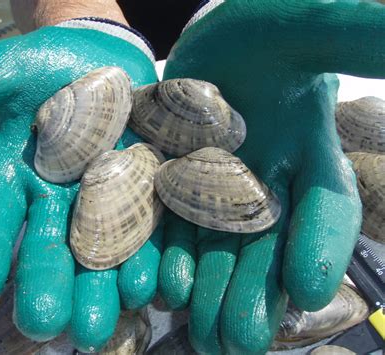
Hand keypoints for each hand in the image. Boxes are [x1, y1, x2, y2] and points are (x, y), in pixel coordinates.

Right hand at [0, 17, 161, 351]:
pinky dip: (151, 259)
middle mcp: (61, 203)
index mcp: (18, 182)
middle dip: (47, 286)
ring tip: (100, 322)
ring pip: (103, 252)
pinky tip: (150, 284)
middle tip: (46, 325)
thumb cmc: (48, 67)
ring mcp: (109, 201)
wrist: (106, 60)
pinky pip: (151, 231)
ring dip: (101, 288)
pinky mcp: (150, 193)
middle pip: (51, 250)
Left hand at [159, 1, 384, 352]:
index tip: (312, 289)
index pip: (324, 204)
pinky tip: (166, 288)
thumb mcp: (314, 23)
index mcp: (306, 151)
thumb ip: (356, 34)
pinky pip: (170, 223)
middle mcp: (262, 179)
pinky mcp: (169, 176)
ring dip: (210, 291)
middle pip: (263, 243)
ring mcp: (212, 181)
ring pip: (216, 245)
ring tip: (203, 331)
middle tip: (242, 340)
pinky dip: (168, 256)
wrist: (216, 44)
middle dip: (254, 292)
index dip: (322, 245)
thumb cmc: (268, 30)